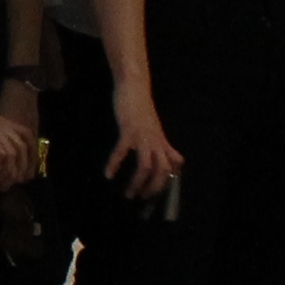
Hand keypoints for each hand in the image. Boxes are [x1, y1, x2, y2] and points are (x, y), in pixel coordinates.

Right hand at [105, 80, 182, 200]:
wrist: (134, 87)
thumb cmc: (142, 107)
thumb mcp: (155, 128)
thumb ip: (163, 144)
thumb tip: (176, 159)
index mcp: (162, 141)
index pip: (172, 166)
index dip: (166, 182)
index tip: (154, 193)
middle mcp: (156, 141)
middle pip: (162, 170)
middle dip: (153, 187)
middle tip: (141, 197)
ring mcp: (143, 136)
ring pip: (146, 166)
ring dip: (137, 182)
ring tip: (128, 193)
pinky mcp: (128, 130)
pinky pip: (122, 151)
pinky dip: (115, 164)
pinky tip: (108, 174)